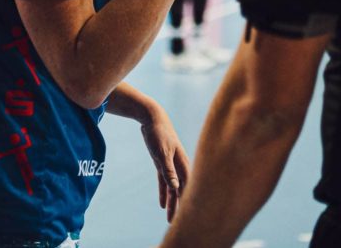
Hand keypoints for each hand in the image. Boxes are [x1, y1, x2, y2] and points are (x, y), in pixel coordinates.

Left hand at [140, 107, 190, 221]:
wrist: (153, 118)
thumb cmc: (159, 133)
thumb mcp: (162, 153)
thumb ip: (169, 171)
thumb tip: (175, 188)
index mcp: (182, 163)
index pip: (187, 186)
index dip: (187, 200)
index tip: (186, 215)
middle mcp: (179, 165)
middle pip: (180, 189)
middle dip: (179, 205)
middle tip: (175, 222)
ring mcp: (171, 164)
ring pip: (172, 187)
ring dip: (171, 202)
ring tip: (169, 218)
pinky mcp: (162, 163)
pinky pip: (164, 181)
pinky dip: (163, 192)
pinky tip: (161, 203)